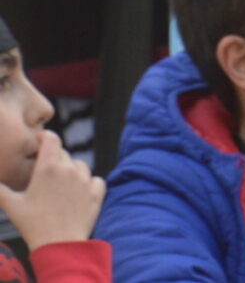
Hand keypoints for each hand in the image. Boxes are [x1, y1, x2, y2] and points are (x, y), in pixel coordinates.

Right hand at [0, 131, 103, 247]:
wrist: (59, 244)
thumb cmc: (33, 224)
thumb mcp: (12, 205)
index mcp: (48, 167)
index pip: (51, 140)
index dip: (46, 136)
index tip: (40, 138)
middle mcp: (69, 169)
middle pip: (64, 154)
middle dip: (54, 160)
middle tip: (45, 175)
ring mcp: (85, 180)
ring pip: (80, 166)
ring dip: (71, 171)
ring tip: (60, 187)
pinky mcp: (97, 192)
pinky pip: (95, 179)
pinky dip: (88, 183)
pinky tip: (78, 193)